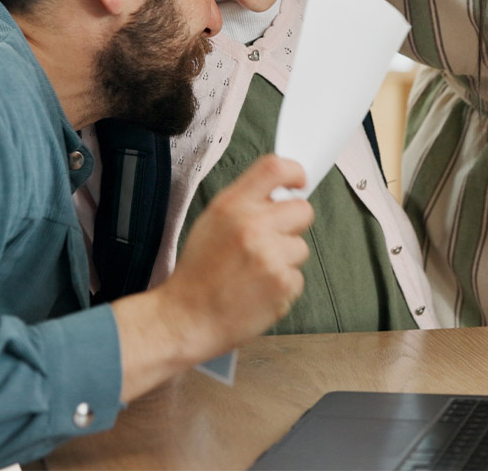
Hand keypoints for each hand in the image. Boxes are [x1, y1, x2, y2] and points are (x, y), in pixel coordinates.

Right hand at [112, 154, 313, 400]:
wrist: (185, 319)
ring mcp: (269, 256)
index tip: (299, 182)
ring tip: (256, 271)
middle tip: (273, 239)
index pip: (274, 168)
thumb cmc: (198, 271)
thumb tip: (281, 194)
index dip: (294, 172)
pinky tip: (258, 291)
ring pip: (301, 247)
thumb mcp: (211, 222)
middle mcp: (253, 226)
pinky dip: (282, 286)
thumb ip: (244, 203)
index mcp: (232, 205)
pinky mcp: (282, 285)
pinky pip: (297, 277)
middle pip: (302, 209)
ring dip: (285, 259)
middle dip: (294, 224)